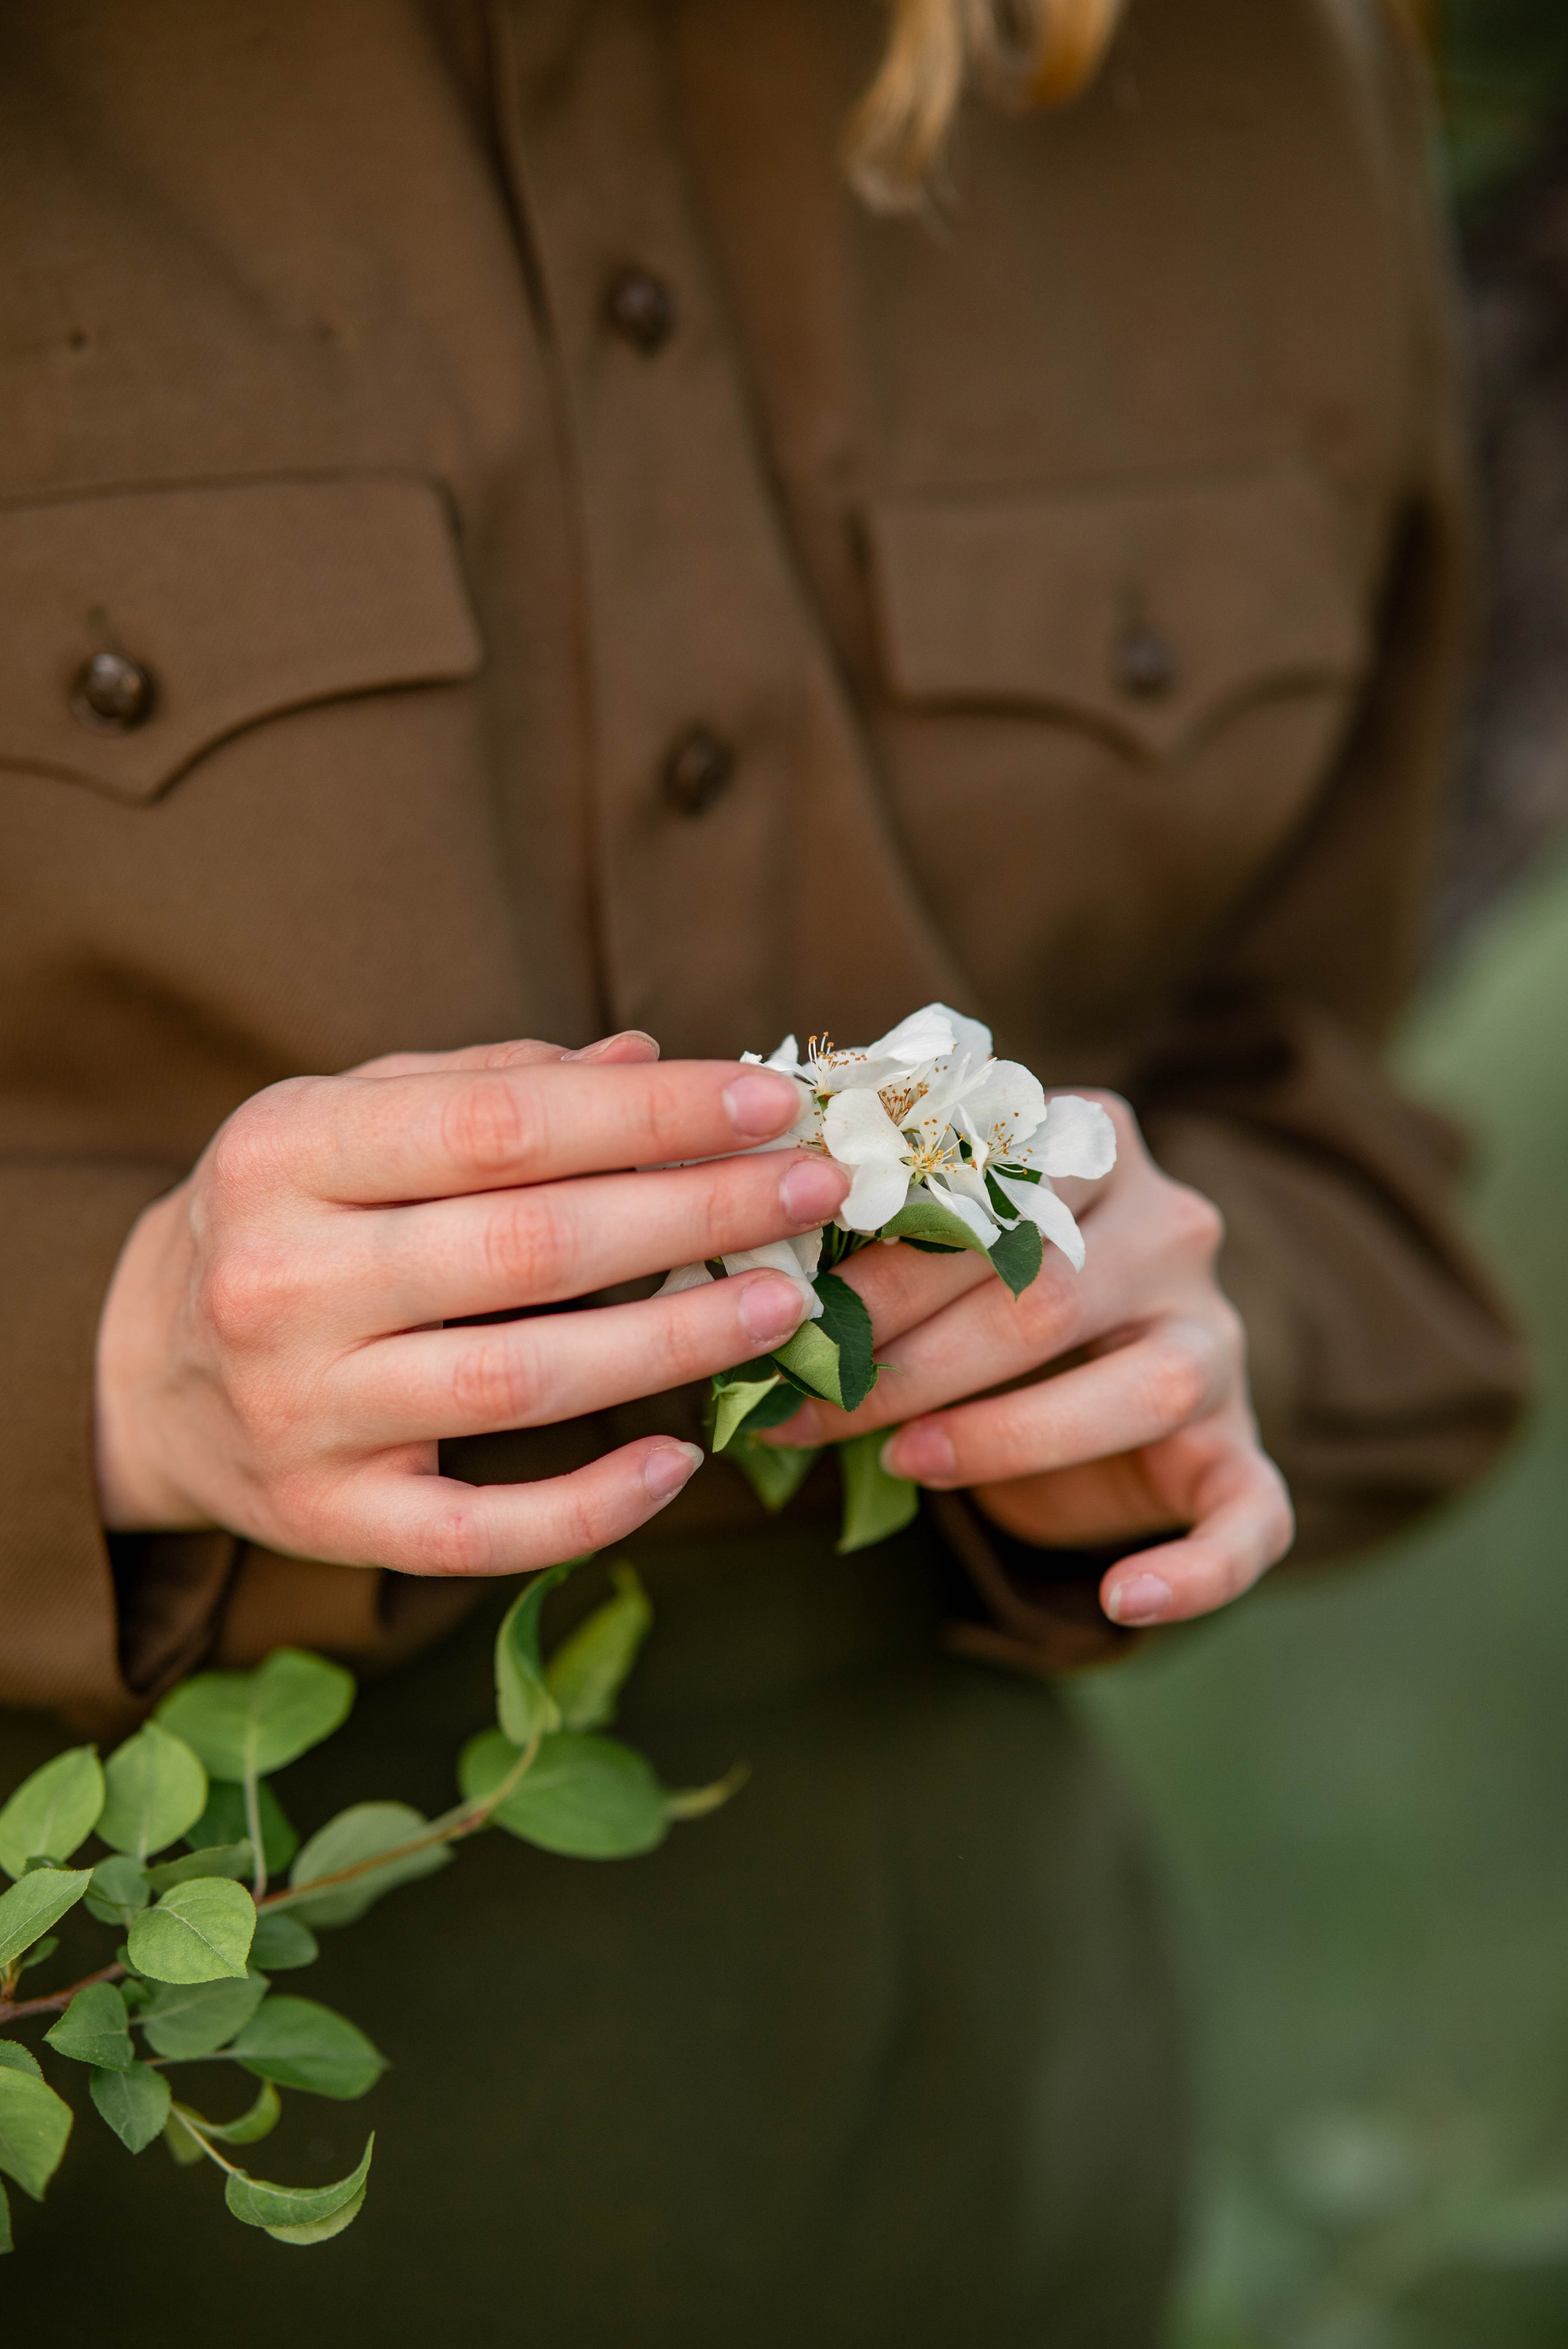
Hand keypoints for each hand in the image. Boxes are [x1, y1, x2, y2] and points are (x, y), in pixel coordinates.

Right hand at [95, 1033, 847, 1572]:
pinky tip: (683, 1461)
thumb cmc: (284, 1221)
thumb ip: (493, 1085)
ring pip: (522, 1381)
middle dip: (695, 1210)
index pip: (501, 1123)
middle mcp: (279, 1283)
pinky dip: (590, 1508)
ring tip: (787, 1304)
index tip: (768, 1099)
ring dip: (675, 1341)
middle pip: (528, 1247)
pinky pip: (480, 1533)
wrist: (141, 1378)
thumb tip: (651, 1058)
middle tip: (814, 1190)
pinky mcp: (330, 1520)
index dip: (649, 1112)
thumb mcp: (349, 1120)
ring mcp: (301, 1415)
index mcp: (285, 1153)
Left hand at [767, 1095, 1292, 1626]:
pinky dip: (1198, 1570)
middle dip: (913, 1357)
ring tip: (906, 1464)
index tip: (786, 1314)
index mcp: (1092, 1143)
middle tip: (810, 1403)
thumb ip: (868, 1237)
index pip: (989, 1191)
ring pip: (1143, 1388)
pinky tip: (1125, 1601)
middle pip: (1050, 1291)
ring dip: (1007, 1436)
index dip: (882, 1261)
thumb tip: (747, 1274)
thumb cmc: (978, 1299)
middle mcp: (1172, 1230)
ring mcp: (1218, 1339)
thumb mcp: (928, 1250)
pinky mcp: (1241, 1448)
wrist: (1080, 1382)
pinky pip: (1252, 1513)